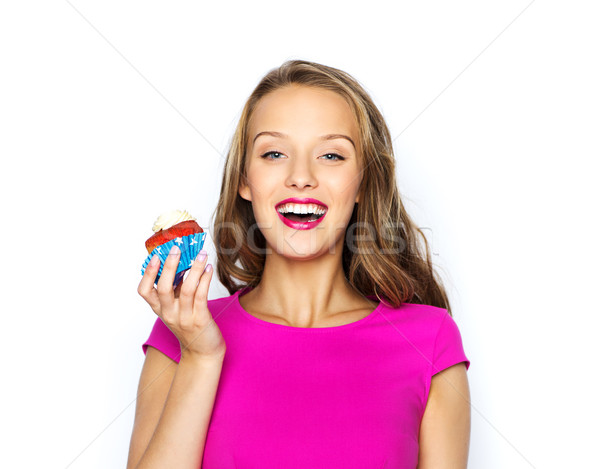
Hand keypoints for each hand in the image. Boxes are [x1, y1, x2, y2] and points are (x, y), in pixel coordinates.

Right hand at [138, 245, 225, 360]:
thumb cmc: (190, 326)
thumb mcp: (177, 308)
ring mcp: (184, 318)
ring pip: (186, 289)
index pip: (144, 291)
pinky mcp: (200, 320)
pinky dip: (204, 280)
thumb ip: (176, 289)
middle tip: (177, 248)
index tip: (155, 256)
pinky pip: (201, 296)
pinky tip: (208, 269)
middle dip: (170, 266)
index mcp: (160, 309)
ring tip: (201, 254)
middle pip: (164, 287)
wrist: (202, 353)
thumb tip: (181, 262)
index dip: (148, 273)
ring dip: (194, 268)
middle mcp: (169, 314)